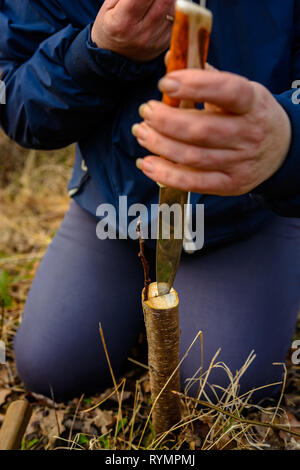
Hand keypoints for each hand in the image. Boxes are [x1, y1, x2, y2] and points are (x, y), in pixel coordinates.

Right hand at [91, 0, 174, 61]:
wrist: (114, 57)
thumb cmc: (110, 26)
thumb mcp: (109, 6)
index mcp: (123, 23)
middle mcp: (141, 34)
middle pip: (164, 0)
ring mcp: (155, 41)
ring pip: (173, 9)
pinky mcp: (164, 44)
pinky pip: (176, 19)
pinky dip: (173, 6)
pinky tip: (164, 3)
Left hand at [133, 69, 291, 195]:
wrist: (280, 151)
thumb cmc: (250, 115)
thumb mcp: (239, 90)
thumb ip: (206, 76)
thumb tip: (169, 59)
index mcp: (253, 103)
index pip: (226, 91)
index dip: (194, 86)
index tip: (165, 83)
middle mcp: (249, 135)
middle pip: (201, 130)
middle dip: (165, 120)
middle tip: (146, 111)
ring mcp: (240, 163)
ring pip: (192, 157)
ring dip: (159, 144)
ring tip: (141, 132)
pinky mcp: (229, 185)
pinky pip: (193, 183)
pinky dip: (165, 174)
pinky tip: (146, 163)